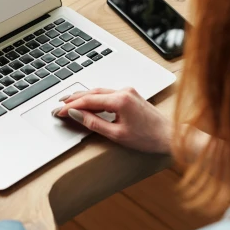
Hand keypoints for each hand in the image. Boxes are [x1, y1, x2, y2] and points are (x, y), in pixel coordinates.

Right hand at [53, 87, 172, 153]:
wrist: (170, 135)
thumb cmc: (147, 138)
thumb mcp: (117, 135)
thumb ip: (94, 123)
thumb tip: (77, 115)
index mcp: (120, 100)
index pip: (88, 101)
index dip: (71, 107)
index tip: (59, 112)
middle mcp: (123, 91)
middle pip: (92, 92)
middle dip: (74, 99)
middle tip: (59, 105)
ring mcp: (128, 91)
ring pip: (99, 91)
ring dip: (83, 97)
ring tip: (69, 102)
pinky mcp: (131, 94)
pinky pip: (107, 93)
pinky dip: (95, 98)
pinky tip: (88, 102)